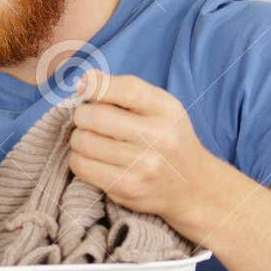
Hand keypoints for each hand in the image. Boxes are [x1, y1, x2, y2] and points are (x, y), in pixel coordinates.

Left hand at [67, 71, 212, 228]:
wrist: (192, 184)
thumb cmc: (168, 138)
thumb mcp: (160, 107)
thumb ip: (125, 90)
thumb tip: (83, 82)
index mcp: (166, 110)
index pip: (127, 89)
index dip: (96, 85)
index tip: (82, 87)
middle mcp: (157, 137)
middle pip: (96, 116)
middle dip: (82, 114)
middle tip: (86, 119)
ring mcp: (142, 165)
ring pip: (83, 142)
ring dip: (77, 138)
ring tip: (89, 139)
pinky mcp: (126, 188)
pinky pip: (82, 167)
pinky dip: (78, 158)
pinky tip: (91, 157)